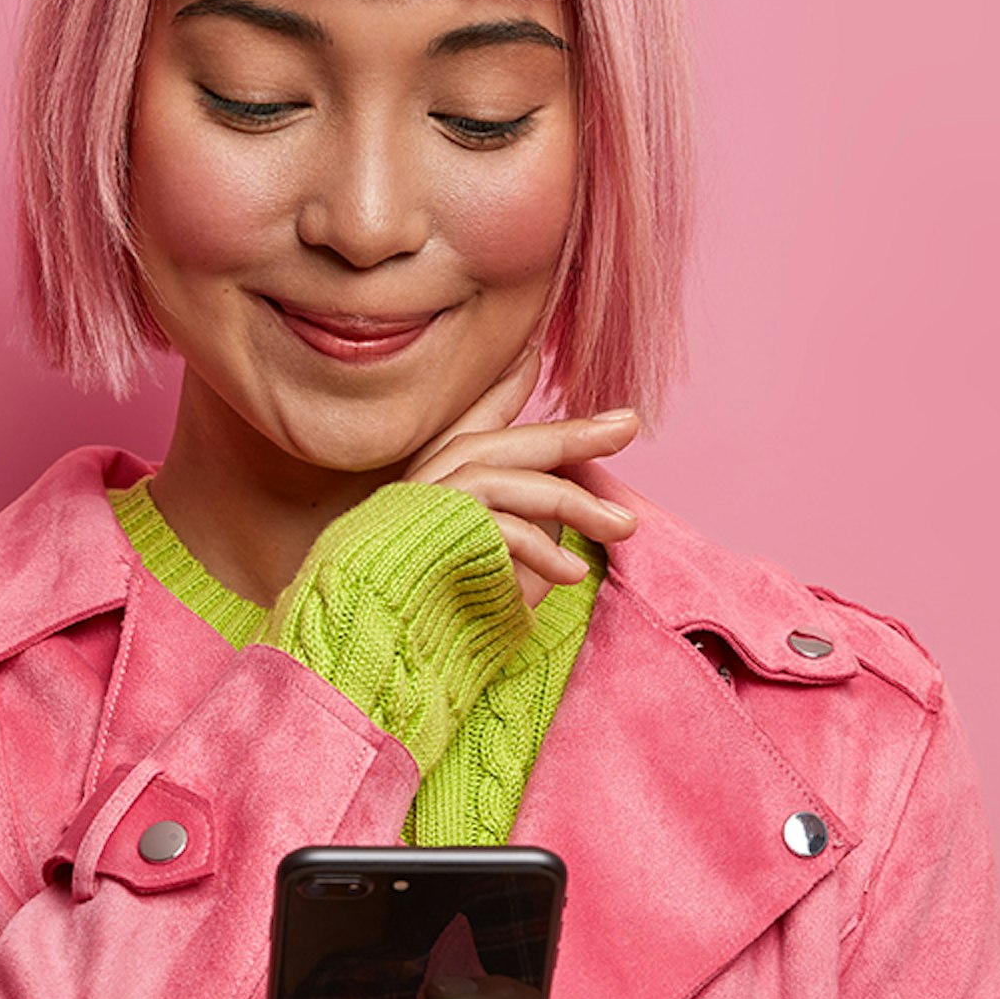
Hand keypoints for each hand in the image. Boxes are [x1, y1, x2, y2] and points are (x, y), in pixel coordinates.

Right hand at [405, 352, 640, 608]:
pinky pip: (500, 527)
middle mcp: (427, 484)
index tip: (534, 352)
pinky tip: (571, 575)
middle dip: (573, 432)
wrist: (370, 646)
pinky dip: (542, 551)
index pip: (473, 421)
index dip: (505, 386)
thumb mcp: (497, 566)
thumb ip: (530, 528)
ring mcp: (427, 505)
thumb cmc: (437, 615)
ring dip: (576, 504)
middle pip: (508, 443)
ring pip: (511, 480)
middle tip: (629, 424)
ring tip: (625, 528)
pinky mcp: (433, 534)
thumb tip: (576, 500)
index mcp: (436, 483)